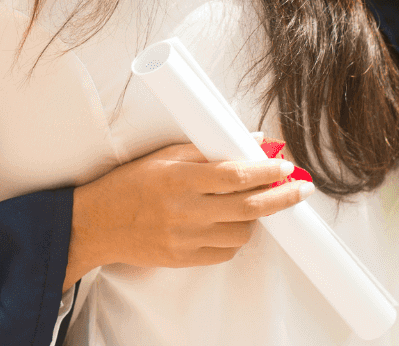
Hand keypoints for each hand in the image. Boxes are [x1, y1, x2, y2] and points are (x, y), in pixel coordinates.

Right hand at [65, 143, 314, 284]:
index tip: (285, 166)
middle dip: (282, 197)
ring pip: (242, 233)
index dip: (266, 171)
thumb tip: (251, 139)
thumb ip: (208, 148)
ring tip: (253, 203)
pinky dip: (236, 237)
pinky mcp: (184, 259)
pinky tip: (232, 223)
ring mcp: (186, 239)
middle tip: (300, 189)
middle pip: (249, 207)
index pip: (236, 175)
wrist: (98, 224)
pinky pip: (225, 252)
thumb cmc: (130, 184)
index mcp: (180, 179)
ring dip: (256, 217)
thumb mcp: (164, 156)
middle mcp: (185, 211)